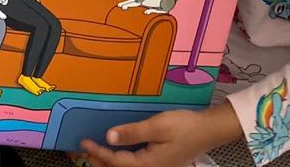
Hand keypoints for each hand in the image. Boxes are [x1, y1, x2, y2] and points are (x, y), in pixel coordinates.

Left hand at [79, 106, 241, 166]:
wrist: (209, 131)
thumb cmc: (185, 127)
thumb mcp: (158, 126)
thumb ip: (133, 133)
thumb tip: (109, 136)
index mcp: (147, 165)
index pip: (115, 161)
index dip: (97, 152)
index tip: (84, 142)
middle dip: (98, 161)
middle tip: (81, 151)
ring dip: (108, 162)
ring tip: (94, 152)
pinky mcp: (159, 163)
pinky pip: (134, 164)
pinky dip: (121, 159)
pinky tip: (117, 151)